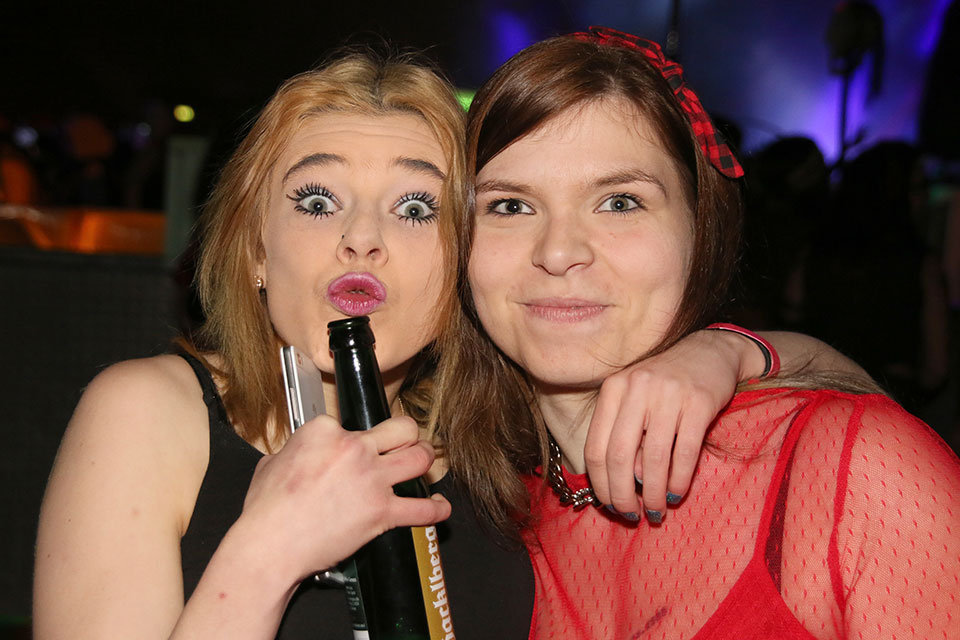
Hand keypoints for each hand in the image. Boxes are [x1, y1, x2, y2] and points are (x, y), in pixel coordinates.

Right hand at [238, 414, 449, 582]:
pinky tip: (440, 507)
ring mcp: (371, 479)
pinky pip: (422, 508)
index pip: (354, 421)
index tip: (354, 449)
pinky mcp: (382, 511)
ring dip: (426, 459)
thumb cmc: (265, 511)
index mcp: (325, 431)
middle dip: (407, 434)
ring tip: (424, 464)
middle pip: (400, 428)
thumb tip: (299, 454)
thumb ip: (294, 451)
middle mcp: (353, 448)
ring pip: (418, 457)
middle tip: (407, 441)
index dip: (355, 437)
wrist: (269, 545)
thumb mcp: (271, 463)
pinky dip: (436, 509)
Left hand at [584, 330, 745, 520]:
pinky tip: (677, 494)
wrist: (710, 351)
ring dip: (654, 493)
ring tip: (657, 511)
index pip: (595, 446)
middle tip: (631, 515)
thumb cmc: (665, 384)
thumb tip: (625, 485)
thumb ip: (624, 437)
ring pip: (653, 458)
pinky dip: (679, 480)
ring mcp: (668, 394)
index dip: (600, 483)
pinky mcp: (699, 402)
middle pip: (618, 455)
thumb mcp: (636, 402)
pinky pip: (684, 452)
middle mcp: (636, 388)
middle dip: (622, 494)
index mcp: (613, 389)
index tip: (609, 505)